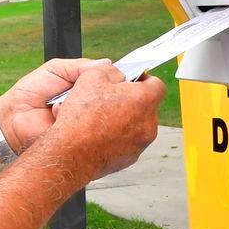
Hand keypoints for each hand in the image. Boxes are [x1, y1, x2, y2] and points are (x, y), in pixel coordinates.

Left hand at [0, 57, 110, 152]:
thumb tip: (107, 62)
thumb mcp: (55, 69)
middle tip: (75, 88)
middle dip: (97, 90)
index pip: (110, 82)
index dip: (111, 78)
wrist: (12, 118)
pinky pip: (86, 128)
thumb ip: (80, 66)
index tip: (108, 76)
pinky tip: (57, 114)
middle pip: (110, 98)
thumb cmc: (30, 92)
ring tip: (60, 101)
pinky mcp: (78, 138)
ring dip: (83, 104)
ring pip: (101, 113)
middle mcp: (89, 106)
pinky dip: (73, 119)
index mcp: (86, 88)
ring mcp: (85, 123)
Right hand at [46, 62, 163, 180]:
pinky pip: (128, 142)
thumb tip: (116, 73)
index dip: (142, 79)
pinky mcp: (130, 158)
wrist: (72, 154)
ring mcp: (141, 143)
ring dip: (124, 119)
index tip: (130, 80)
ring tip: (101, 118)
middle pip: (146, 106)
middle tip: (110, 98)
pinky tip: (99, 134)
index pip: (157, 84)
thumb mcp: (92, 77)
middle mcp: (149, 123)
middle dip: (131, 100)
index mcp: (144, 100)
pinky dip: (118, 137)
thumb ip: (110, 69)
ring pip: (137, 125)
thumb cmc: (82, 118)